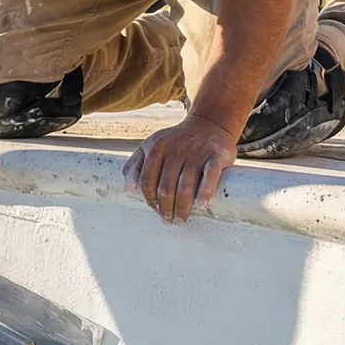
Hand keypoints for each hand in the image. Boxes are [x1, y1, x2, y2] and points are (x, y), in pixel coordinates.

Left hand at [123, 113, 239, 223]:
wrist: (209, 124)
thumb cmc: (176, 142)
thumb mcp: (151, 147)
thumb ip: (135, 165)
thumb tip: (128, 189)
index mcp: (156, 147)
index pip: (147, 180)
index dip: (149, 199)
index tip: (155, 210)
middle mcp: (176, 148)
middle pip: (166, 187)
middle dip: (166, 208)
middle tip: (169, 221)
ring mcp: (197, 151)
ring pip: (186, 186)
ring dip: (183, 207)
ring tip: (182, 219)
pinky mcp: (216, 155)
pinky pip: (210, 175)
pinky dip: (206, 192)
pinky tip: (202, 205)